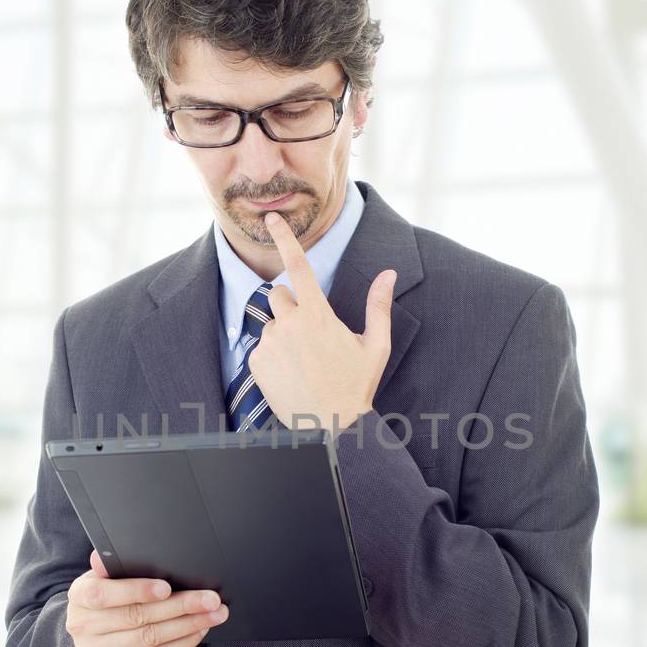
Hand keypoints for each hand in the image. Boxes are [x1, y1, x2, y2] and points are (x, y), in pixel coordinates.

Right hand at [65, 549, 228, 646]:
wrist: (90, 635)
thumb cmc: (104, 599)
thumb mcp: (103, 578)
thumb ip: (113, 566)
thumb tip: (120, 548)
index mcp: (79, 596)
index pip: (105, 594)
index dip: (137, 590)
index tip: (166, 588)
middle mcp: (84, 626)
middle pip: (137, 616)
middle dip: (180, 606)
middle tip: (209, 599)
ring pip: (150, 639)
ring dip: (187, 626)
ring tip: (212, 615)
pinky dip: (181, 644)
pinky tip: (197, 631)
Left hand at [250, 210, 395, 430]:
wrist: (331, 426)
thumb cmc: (356, 385)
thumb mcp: (375, 345)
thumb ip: (379, 306)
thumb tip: (389, 274)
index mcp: (319, 314)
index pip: (298, 265)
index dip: (284, 238)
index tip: (271, 219)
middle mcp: (290, 323)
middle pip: (278, 294)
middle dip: (291, 306)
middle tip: (309, 334)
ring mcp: (271, 342)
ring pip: (271, 323)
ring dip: (283, 334)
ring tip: (303, 362)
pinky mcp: (257, 361)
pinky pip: (260, 348)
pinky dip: (272, 357)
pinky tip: (290, 374)